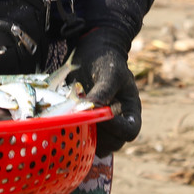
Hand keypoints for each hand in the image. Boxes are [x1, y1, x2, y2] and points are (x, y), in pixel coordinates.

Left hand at [67, 28, 140, 156]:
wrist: (93, 50)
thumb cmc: (106, 59)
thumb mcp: (109, 72)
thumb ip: (103, 91)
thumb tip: (91, 111)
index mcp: (130, 109)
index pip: (130, 131)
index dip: (117, 129)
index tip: (100, 115)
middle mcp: (118, 121)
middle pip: (113, 143)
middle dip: (97, 136)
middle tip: (81, 120)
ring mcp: (101, 124)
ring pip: (96, 144)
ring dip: (83, 137)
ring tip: (71, 120)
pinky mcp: (85, 123)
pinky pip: (81, 136)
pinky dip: (72, 133)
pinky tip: (63, 120)